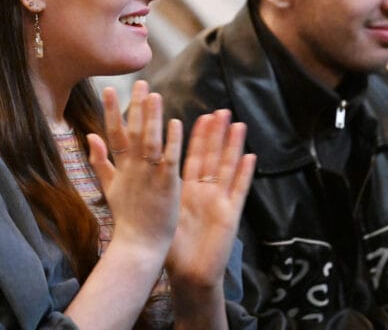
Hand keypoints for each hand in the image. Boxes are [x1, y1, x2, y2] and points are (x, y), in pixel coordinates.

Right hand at [87, 82, 182, 255]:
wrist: (138, 246)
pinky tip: (175, 124)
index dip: (111, 111)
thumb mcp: (109, 186)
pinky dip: (171, 142)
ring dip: (152, 118)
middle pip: (134, 132)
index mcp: (121, 167)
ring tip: (154, 95)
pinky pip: (169, 160)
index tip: (109, 89)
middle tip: (140, 83)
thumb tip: (89, 135)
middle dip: (136, 106)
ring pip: (150, 142)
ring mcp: (150, 176)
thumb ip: (100, 160)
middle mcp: (133, 168)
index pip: (114, 133)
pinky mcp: (167, 186)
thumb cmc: (126, 216)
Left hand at [166, 110, 255, 290]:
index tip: (202, 116)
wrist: (188, 275)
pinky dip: (245, 173)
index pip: (194, 157)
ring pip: (228, 167)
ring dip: (233, 146)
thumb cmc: (172, 248)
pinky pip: (239, 190)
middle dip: (218, 134)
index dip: (199, 137)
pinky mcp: (230, 215)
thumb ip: (154, 191)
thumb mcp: (162, 214)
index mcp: (188, 190)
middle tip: (222, 110)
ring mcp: (220, 201)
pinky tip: (251, 157)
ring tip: (238, 125)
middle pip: (213, 157)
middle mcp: (206, 191)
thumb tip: (137, 171)